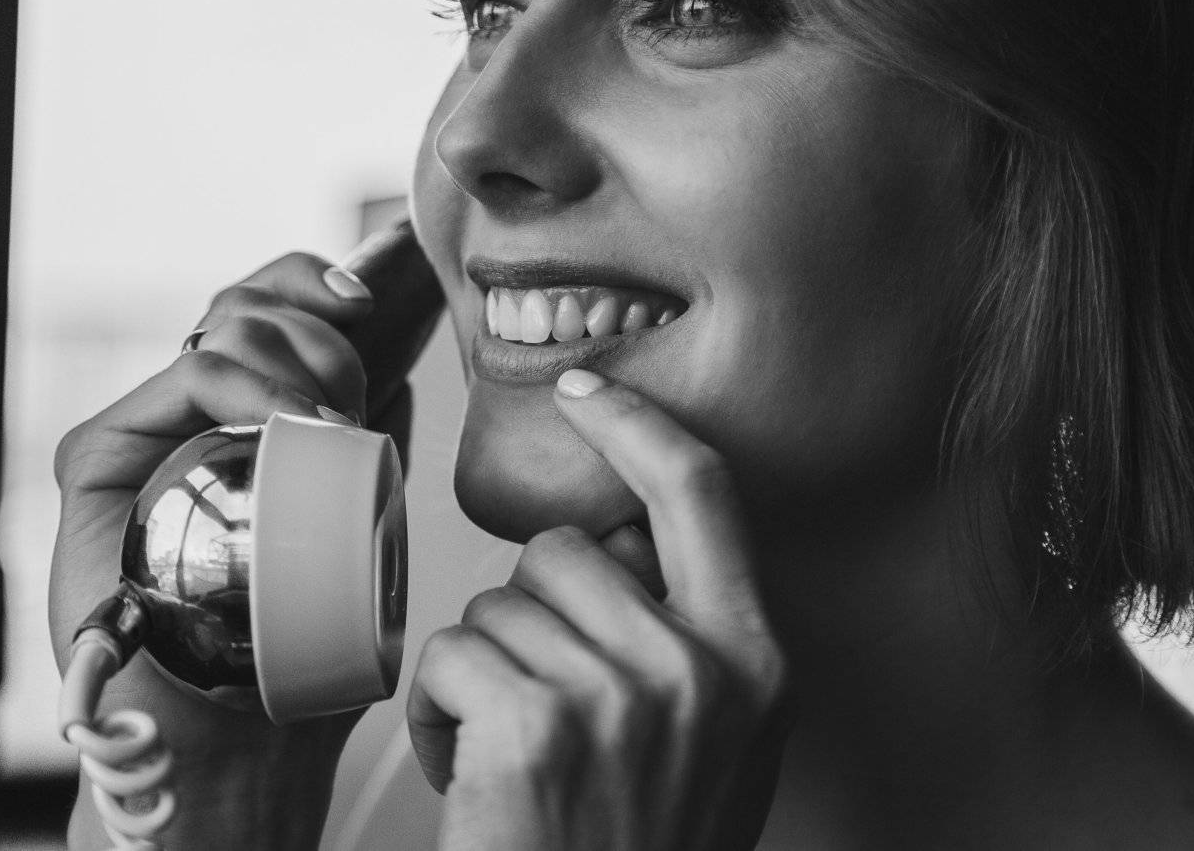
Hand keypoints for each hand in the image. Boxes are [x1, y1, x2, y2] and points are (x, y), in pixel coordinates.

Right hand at [50, 252, 380, 846]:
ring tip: (327, 426)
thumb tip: (401, 376)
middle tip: (348, 397)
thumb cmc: (296, 644)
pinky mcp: (102, 456)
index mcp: (250, 418)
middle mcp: (194, 415)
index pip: (276, 310)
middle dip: (316, 329)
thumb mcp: (355, 532)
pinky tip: (286, 423)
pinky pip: (178, 380)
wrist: (233, 732)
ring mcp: (150, 430)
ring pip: (221, 331)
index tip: (371, 300)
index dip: (317, 283)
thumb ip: (363, 452)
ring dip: (291, 358)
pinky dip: (242, 386)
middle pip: (249, 304)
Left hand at [408, 371, 791, 850]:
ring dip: (480, 676)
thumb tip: (607, 544)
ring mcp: (624, 695)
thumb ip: (677, 637)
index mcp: (754, 660)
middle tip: (539, 716)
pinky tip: (474, 781)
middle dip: (527, 620)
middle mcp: (701, 668)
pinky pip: (449, 656)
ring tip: (513, 764)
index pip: (702, 493)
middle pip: (564, 553)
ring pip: (494, 606)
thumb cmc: (636, 848)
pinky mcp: (538, 725)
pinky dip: (439, 714)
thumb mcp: (705, 741)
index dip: (638, 425)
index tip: (588, 388)